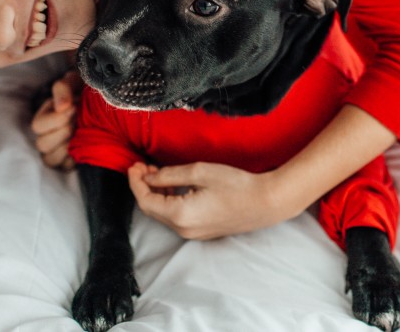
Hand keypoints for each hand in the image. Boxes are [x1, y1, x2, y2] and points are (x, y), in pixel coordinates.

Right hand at [30, 70, 81, 168]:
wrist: (109, 109)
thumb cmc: (88, 92)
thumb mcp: (75, 82)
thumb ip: (64, 88)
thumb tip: (61, 107)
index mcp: (46, 116)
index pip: (38, 126)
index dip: (55, 120)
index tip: (74, 109)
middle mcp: (48, 135)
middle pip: (42, 145)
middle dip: (62, 133)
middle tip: (78, 123)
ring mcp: (58, 150)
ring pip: (50, 159)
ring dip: (67, 148)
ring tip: (82, 135)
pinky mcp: (70, 161)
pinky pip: (65, 168)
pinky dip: (74, 160)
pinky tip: (86, 148)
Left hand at [127, 162, 292, 239]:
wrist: (266, 203)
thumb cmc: (236, 185)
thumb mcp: (200, 172)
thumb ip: (170, 175)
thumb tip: (149, 176)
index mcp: (180, 215)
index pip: (145, 200)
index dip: (136, 182)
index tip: (134, 165)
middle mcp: (183, 229)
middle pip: (151, 209)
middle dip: (144, 187)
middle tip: (142, 166)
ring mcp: (193, 233)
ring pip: (163, 214)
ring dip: (156, 194)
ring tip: (156, 172)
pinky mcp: (202, 231)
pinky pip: (176, 217)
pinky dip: (169, 201)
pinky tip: (173, 186)